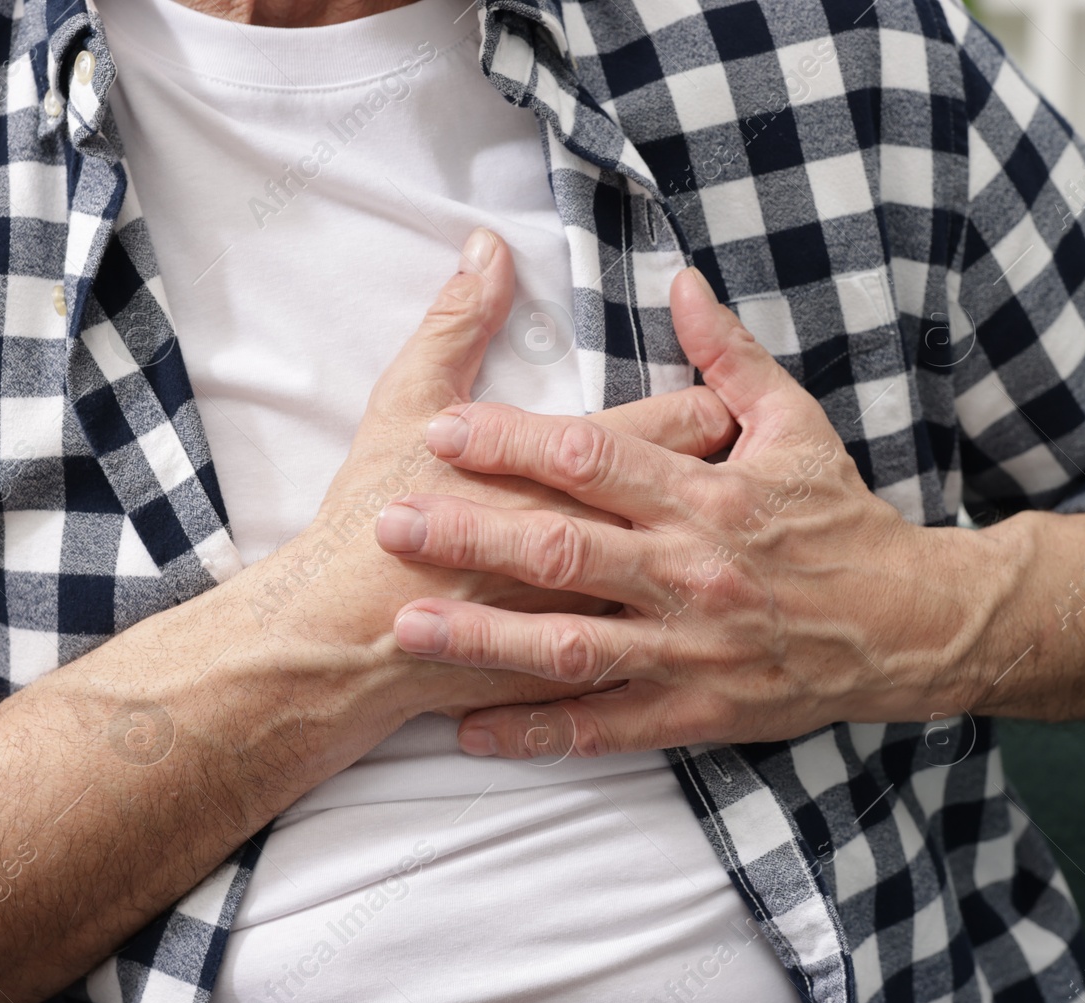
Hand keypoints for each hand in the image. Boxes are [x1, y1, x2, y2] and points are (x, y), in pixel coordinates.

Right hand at [250, 230, 736, 719]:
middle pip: (702, 494)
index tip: (722, 405)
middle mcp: (602, 539)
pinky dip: (680, 627)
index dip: (710, 409)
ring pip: (691, 572)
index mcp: (568, 471)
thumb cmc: (367, 522)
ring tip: (732, 535)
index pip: (679, 422)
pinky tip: (691, 612)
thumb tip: (487, 249)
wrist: (338, 646)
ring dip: (715, 550)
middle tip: (745, 462)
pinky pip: (654, 650)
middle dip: (729, 476)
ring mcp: (597, 610)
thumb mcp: (405, 407)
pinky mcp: (582, 670)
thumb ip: (455, 324)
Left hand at [378, 267, 1019, 756]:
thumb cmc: (842, 520)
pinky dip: (538, 729)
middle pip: (564, 549)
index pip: (593, 457)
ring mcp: (692, 647)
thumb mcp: (796, 425)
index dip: (512, 442)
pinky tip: (471, 729)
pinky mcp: (697, 709)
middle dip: (472, 535)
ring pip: (572, 644)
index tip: (444, 429)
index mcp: (708, 494)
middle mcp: (691, 570)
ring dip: (485, 638)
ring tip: (408, 627)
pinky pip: (607, 724)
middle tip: (391, 521)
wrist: (907, 624)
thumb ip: (729, 356)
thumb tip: (680, 282)